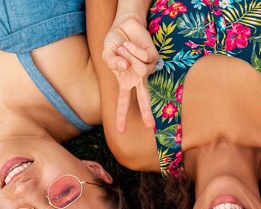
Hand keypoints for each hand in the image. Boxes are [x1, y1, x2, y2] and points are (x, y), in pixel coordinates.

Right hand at [102, 15, 158, 131]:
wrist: (124, 26)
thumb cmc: (115, 42)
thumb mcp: (106, 53)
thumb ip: (111, 62)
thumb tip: (124, 69)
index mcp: (125, 82)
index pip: (123, 102)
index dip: (121, 116)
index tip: (120, 130)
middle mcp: (137, 78)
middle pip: (144, 98)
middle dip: (147, 112)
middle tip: (150, 126)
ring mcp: (147, 68)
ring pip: (140, 70)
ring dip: (128, 57)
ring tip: (123, 48)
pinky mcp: (154, 58)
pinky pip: (144, 58)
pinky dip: (134, 50)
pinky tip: (130, 45)